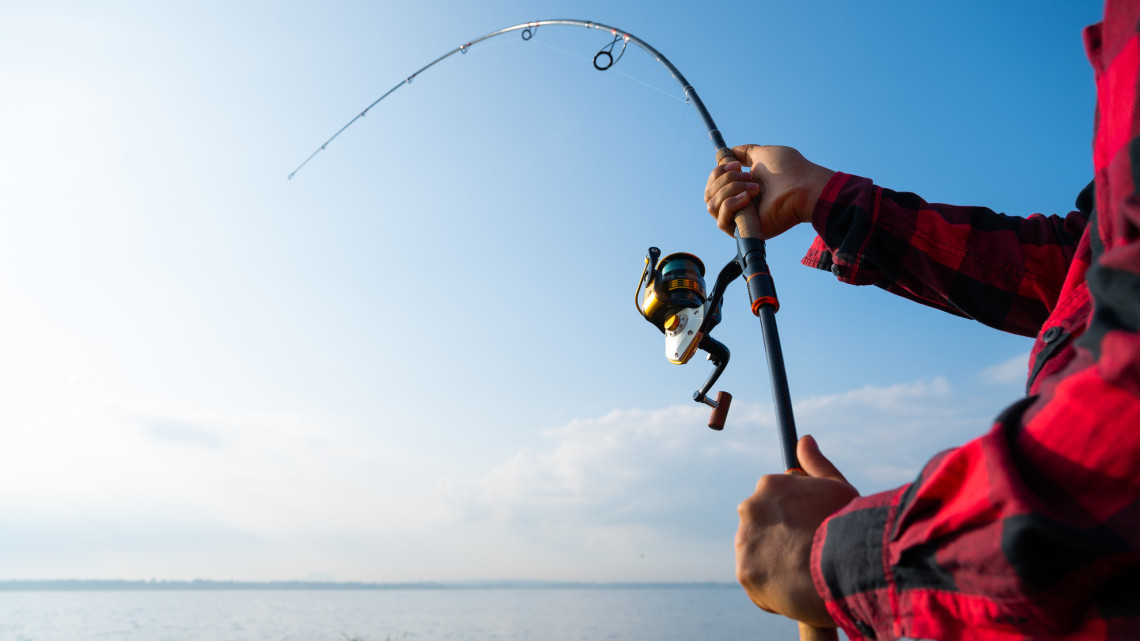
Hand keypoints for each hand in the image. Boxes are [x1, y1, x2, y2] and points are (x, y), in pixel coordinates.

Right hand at [704, 145, 834, 238]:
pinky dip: (731, 204)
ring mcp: (740, 218)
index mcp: (741, 187)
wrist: (803, 187)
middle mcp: (738, 204)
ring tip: (755, 188)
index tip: (736, 164)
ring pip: (712, 206)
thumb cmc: (789, 170)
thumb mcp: (763, 154)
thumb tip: (729, 151)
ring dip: (730, 190)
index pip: (713, 185)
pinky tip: (748, 198)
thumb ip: (745, 152)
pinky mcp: (743, 230)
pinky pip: (721, 221)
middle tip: (747, 176)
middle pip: (708, 194)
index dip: (718, 173)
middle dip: (725, 180)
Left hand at [735, 435, 858, 626]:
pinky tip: (796, 587)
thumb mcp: (837, 487)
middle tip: (807, 552)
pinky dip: (772, 587)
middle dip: (780, 537)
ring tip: (805, 572)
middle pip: (762, 525)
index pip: (775, 500)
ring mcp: (744, 540)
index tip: (810, 529)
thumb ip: (816, 464)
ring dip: (774, 562)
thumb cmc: (846, 524)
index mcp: (769, 486)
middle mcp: (749, 508)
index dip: (795, 517)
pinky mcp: (744, 571)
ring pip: (757, 553)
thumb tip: (804, 440)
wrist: (845, 566)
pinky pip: (756, 581)